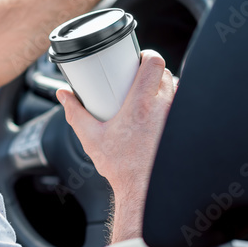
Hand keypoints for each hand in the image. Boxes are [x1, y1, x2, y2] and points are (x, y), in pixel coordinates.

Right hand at [56, 50, 176, 241]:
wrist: (143, 190)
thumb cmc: (121, 167)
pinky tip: (162, 113)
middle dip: (153, 72)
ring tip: (150, 96)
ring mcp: (176, 119)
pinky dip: (173, 104)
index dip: (148, 56)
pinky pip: (182, 106)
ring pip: (177, 88)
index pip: (154, 64)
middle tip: (139, 79)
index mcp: (141, 105)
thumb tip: (64, 96)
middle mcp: (163, 109)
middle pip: (166, 73)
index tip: (139, 59)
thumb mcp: (91, 138)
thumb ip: (75, 113)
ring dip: (165, 87)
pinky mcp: (183, 129)